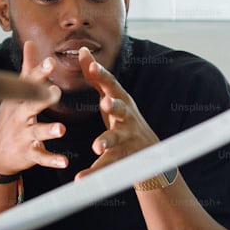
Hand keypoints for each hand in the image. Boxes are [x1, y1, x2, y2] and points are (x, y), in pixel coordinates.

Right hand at [0, 40, 66, 175]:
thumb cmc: (11, 117)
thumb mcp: (15, 92)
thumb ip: (28, 68)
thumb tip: (31, 41)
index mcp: (19, 99)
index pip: (28, 83)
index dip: (40, 73)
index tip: (51, 62)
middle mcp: (20, 116)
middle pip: (30, 105)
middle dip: (42, 98)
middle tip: (56, 92)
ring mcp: (23, 135)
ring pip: (37, 132)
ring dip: (49, 130)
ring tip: (61, 129)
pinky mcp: (29, 153)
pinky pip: (42, 156)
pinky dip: (53, 159)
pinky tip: (65, 161)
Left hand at [74, 48, 158, 179]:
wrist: (149, 150)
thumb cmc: (124, 118)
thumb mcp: (112, 96)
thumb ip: (96, 76)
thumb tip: (83, 51)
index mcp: (121, 101)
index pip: (111, 85)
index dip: (102, 76)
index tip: (92, 66)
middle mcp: (126, 117)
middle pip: (121, 109)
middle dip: (114, 105)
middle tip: (106, 103)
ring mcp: (126, 138)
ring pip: (116, 138)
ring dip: (107, 141)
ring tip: (96, 146)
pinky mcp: (122, 157)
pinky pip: (106, 165)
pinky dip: (93, 172)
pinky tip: (80, 179)